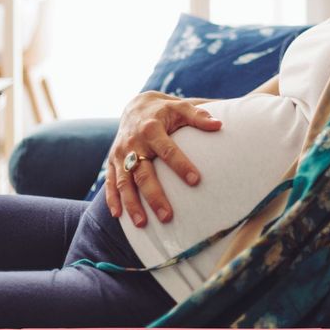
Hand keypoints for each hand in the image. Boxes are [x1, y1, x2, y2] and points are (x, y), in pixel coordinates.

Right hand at [104, 91, 221, 227]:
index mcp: (152, 128)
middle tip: (167, 216)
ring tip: (142, 224)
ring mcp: (120, 154)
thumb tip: (219, 124)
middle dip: (154, 196)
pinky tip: (118, 216)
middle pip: (143, 173)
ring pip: (124, 182)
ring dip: (131, 203)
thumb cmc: (164, 110)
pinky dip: (112, 198)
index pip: (168, 150)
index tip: (195, 181)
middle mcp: (134, 143)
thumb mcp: (181, 106)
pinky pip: (110, 182)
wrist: (135, 106)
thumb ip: (199, 116)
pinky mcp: (112, 161)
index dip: (181, 165)